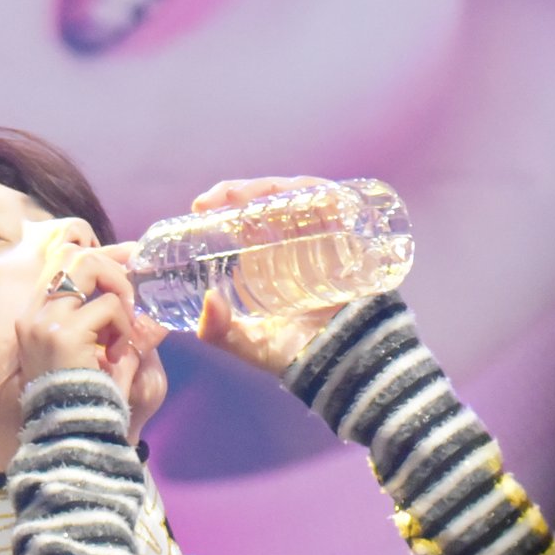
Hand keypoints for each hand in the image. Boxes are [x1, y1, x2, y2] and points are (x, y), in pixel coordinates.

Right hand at [16, 243, 144, 397]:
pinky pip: (107, 306)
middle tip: (130, 299)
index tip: (130, 259)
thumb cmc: (88, 397)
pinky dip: (123, 325)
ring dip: (117, 290)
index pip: (61, 262)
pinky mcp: (63, 334)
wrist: (75, 434)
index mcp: (35, 317)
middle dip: (111, 267)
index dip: (99, 255)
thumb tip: (140, 288)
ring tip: (124, 326)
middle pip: (72, 253)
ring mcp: (45, 322)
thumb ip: (111, 318)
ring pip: (87, 266)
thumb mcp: (98, 351)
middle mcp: (33, 314)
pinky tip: (118, 353)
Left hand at [190, 177, 348, 374]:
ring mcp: (327, 237)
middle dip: (245, 190)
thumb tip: (207, 302)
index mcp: (270, 256)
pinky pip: (341, 209)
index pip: (248, 214)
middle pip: (273, 198)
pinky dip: (323, 196)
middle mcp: (297, 240)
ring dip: (276, 189)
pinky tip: (300, 195)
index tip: (199, 206)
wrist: (343, 366)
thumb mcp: (251, 344)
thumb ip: (219, 331)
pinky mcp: (354, 241)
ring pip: (303, 195)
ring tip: (248, 196)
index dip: (225, 201)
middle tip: (218, 199)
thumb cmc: (298, 353)